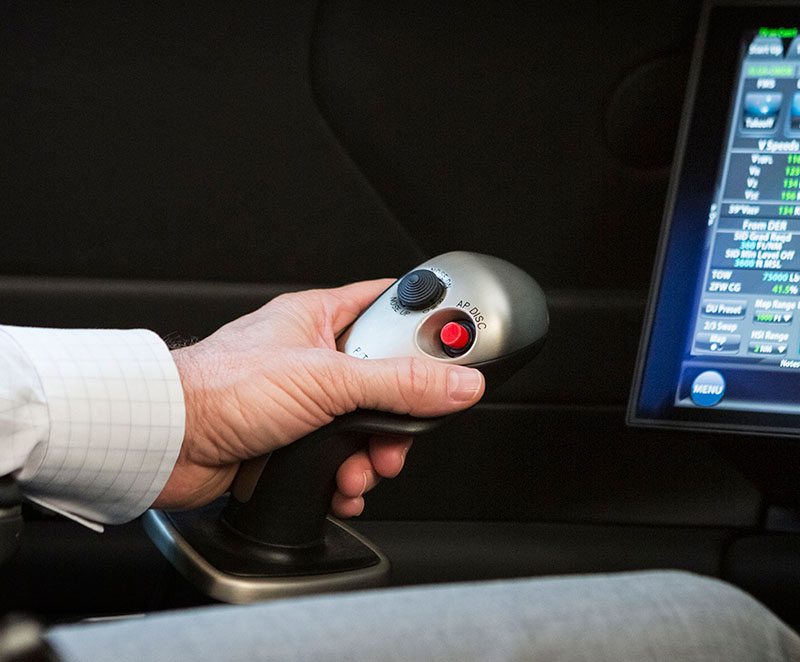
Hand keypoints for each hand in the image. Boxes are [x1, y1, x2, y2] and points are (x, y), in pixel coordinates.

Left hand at [154, 280, 484, 513]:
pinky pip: (338, 461)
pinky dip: (346, 479)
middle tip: (402, 431)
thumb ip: (398, 381)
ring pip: (364, 428)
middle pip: (385, 380)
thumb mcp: (326, 379)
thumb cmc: (221, 389)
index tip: (455, 345)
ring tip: (361, 468)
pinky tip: (341, 486)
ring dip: (371, 456)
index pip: (387, 304)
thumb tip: (456, 382)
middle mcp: (313, 357)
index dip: (423, 323)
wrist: (166, 445)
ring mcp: (303, 403)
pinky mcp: (291, 442)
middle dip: (398, 416)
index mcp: (320, 319)